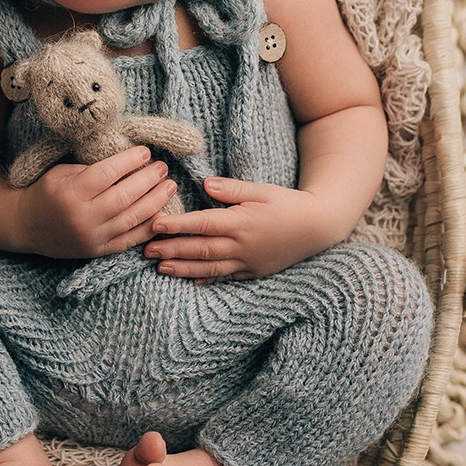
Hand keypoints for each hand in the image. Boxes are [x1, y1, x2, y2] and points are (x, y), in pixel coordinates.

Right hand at [17, 145, 177, 259]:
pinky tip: (162, 213)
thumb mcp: (62, 172)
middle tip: (162, 168)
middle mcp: (82, 217)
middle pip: (124, 197)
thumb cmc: (45, 192)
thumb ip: (92, 169)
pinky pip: (129, 240)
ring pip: (131, 219)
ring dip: (155, 202)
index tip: (146, 152)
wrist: (24, 226)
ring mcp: (92, 237)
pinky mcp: (97, 251)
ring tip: (169, 186)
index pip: (107, 174)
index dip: (129, 161)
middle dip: (148, 180)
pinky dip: (148, 227)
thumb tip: (128, 161)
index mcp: (71, 192)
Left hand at [142, 176, 329, 280]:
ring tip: (161, 268)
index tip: (155, 224)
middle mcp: (242, 245)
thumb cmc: (288, 203)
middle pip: (201, 249)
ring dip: (183, 269)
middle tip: (147, 250)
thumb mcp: (262, 190)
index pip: (203, 224)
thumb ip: (233, 189)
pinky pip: (227, 277)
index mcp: (242, 222)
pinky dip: (207, 280)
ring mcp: (248, 262)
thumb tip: (206, 184)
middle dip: (172, 250)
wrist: (318, 227)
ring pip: (210, 268)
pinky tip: (191, 281)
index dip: (177, 225)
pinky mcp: (254, 271)